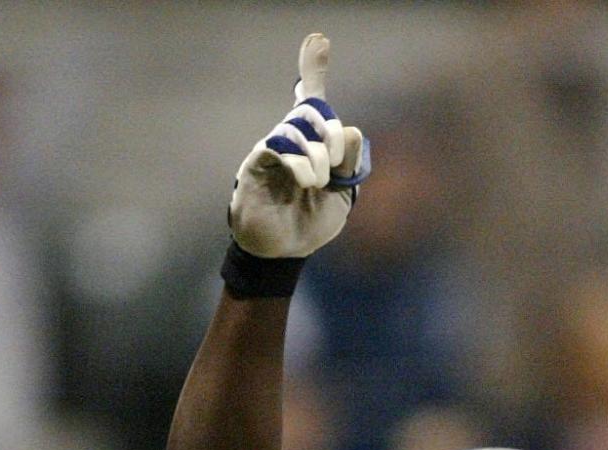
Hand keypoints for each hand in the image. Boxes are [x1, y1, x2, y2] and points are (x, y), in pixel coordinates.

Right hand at [229, 33, 368, 258]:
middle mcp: (291, 140)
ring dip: (317, 155)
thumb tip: (350, 129)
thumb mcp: (342, 195)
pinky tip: (304, 180)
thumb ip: (349, 164)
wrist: (284, 252)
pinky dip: (299, 162)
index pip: (312, 100)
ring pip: (298, 127)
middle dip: (330, 132)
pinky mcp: (257, 162)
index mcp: (313, 144)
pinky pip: (280, 144)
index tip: (319, 40)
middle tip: (334, 162)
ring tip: (318, 182)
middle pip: (312, 110)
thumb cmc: (310, 223)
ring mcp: (273, 148)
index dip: (314, 70)